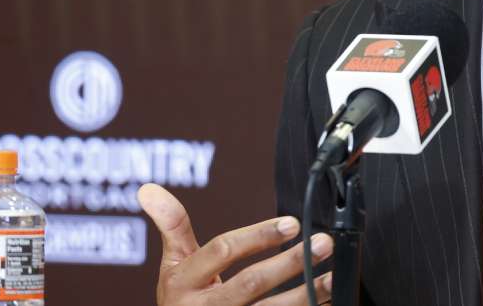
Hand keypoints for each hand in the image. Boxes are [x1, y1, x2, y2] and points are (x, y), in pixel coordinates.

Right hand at [137, 183, 334, 304]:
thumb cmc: (183, 299)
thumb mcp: (173, 265)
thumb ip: (172, 227)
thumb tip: (148, 188)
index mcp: (183, 282)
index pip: (223, 252)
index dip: (258, 236)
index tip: (292, 223)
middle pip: (251, 284)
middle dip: (290, 263)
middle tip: (322, 243)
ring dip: (307, 294)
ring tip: (334, 277)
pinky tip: (327, 304)